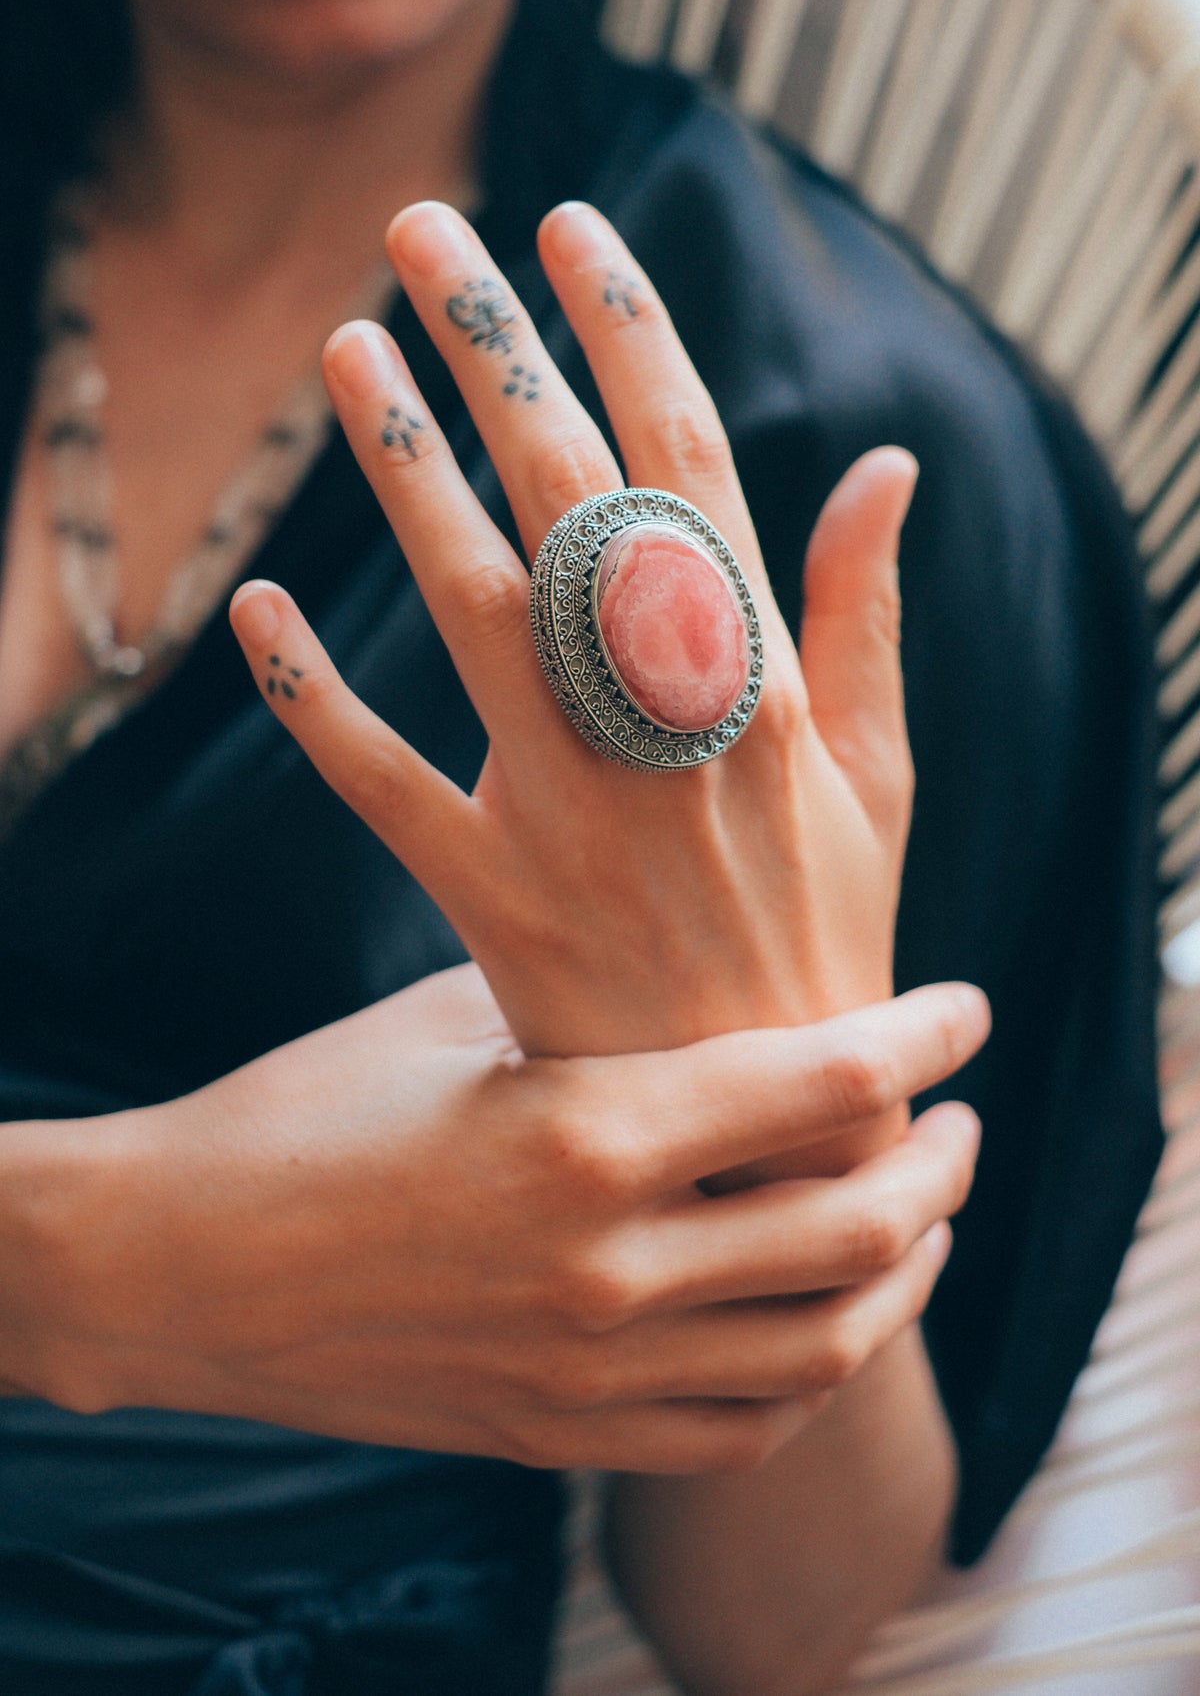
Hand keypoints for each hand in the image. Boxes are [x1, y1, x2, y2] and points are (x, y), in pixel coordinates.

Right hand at [38, 969, 983, 1467]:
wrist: (184, 1267)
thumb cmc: (309, 1110)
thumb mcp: (459, 1018)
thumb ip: (599, 1009)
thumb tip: (714, 978)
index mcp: (588, 1132)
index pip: (826, 1081)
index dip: (923, 1036)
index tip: (966, 1008)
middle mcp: (609, 1266)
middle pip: (858, 1226)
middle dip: (942, 1166)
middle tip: (959, 1120)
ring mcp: (589, 1372)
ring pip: (823, 1346)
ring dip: (902, 1274)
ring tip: (917, 1219)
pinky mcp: (558, 1436)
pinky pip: (739, 1431)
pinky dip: (811, 1376)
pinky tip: (820, 1320)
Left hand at [228, 202, 915, 1113]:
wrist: (774, 1116)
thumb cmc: (829, 930)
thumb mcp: (883, 775)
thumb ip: (869, 616)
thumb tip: (886, 467)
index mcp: (765, 679)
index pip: (687, 460)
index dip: (625, 329)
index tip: (569, 224)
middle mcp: (664, 723)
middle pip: (568, 494)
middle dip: (493, 344)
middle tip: (421, 226)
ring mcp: (570, 809)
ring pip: (472, 605)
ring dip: (402, 470)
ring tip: (344, 350)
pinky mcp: (490, 895)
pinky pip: (382, 784)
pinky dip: (315, 699)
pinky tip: (256, 610)